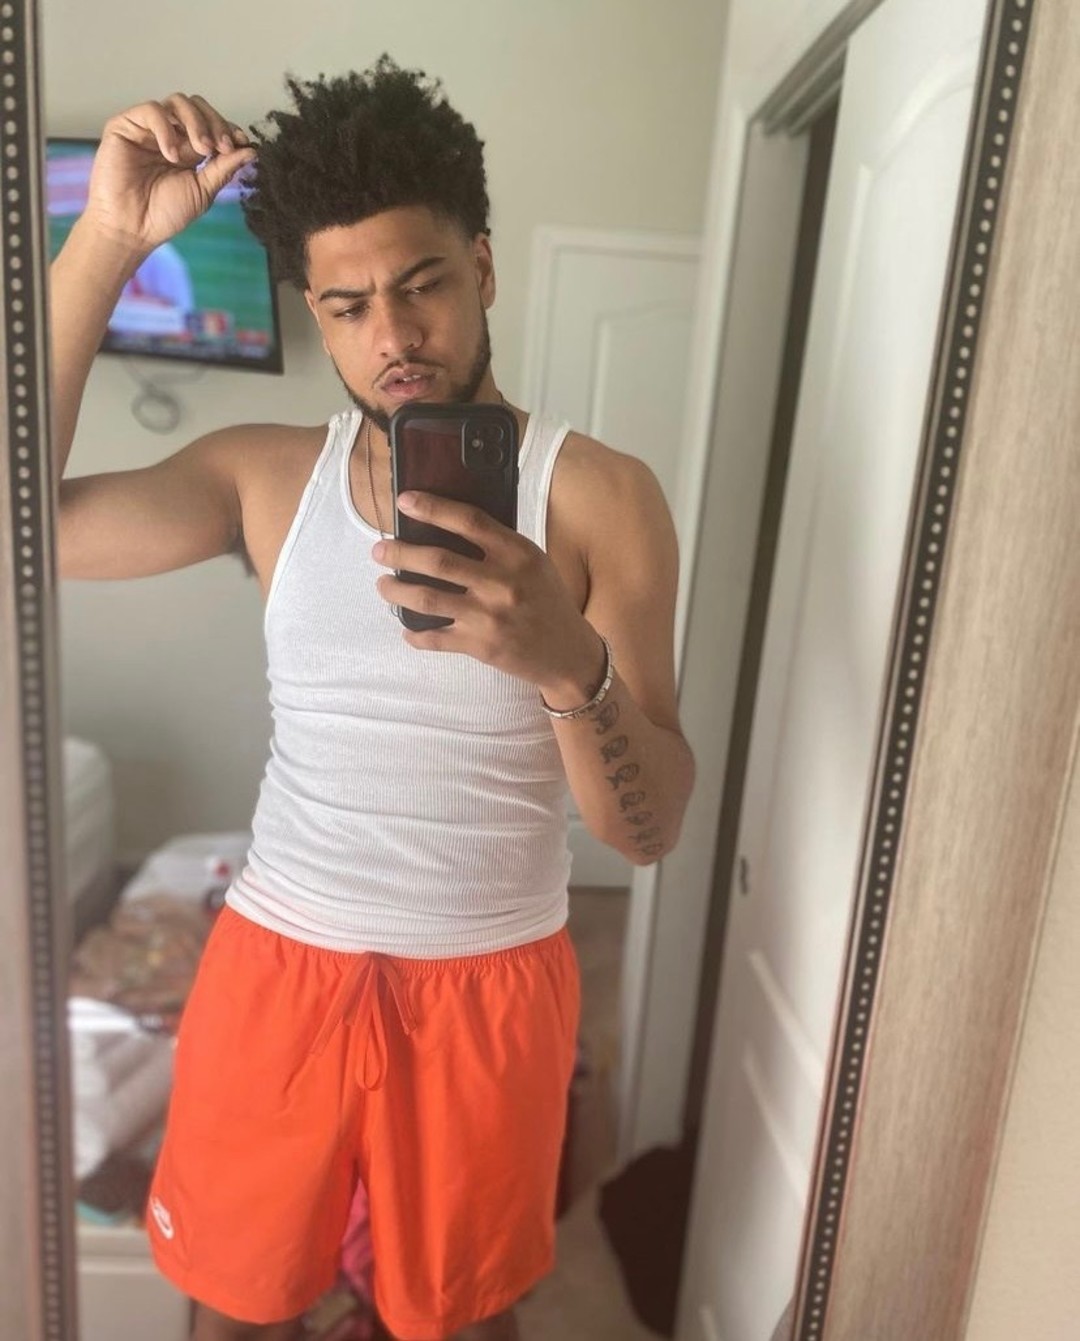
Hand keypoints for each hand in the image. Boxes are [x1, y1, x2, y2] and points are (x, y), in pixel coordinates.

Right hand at [81, 94, 255, 254]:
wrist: (131, 228)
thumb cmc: (163, 214)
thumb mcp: (203, 191)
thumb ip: (224, 169)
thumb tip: (251, 150)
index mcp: (189, 148)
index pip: (212, 123)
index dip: (228, 128)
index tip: (242, 142)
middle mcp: (170, 134)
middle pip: (197, 106)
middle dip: (215, 123)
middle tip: (221, 147)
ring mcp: (148, 128)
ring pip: (177, 102)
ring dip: (196, 122)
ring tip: (202, 150)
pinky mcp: (125, 125)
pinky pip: (152, 111)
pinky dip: (167, 129)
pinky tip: (172, 155)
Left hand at [371, 491, 606, 697]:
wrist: (569, 652)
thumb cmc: (548, 601)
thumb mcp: (533, 562)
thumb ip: (499, 545)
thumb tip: (446, 526)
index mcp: (517, 553)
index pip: (468, 521)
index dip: (432, 508)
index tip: (404, 501)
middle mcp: (502, 582)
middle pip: (437, 561)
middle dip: (399, 553)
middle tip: (380, 550)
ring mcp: (489, 616)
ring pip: (427, 599)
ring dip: (396, 591)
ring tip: (383, 585)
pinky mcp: (481, 646)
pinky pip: (435, 638)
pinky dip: (415, 635)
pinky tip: (406, 629)